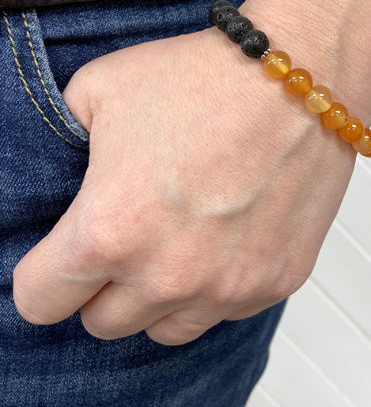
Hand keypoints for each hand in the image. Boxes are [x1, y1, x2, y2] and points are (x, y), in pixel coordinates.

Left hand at [12, 23, 355, 344]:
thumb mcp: (97, 89)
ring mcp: (227, 286)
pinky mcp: (276, 282)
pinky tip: (222, 235)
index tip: (58, 258)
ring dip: (157, 295)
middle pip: (101, 323)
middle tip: (122, 238)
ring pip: (163, 329)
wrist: (295, 77)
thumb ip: (61, 143)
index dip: (42, 277)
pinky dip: (214, 284)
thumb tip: (60, 169)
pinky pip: (225, 309)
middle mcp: (168, 274)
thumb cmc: (203, 78)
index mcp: (109, 229)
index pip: (39, 300)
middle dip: (101, 286)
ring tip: (173, 241)